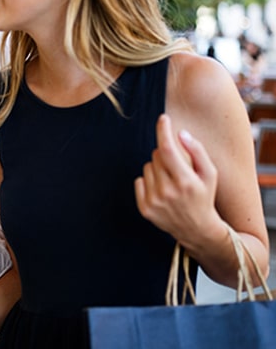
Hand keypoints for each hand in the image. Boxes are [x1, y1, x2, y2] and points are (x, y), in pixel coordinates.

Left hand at [135, 114, 219, 239]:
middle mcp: (167, 192)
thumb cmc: (204, 196)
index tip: (163, 118)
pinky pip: (139, 180)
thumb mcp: (210, 174)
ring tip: (171, 182)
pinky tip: (161, 191)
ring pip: (147, 166)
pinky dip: (148, 181)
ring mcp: (154, 201)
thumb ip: (197, 152)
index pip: (168, 149)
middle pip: (157, 155)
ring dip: (157, 169)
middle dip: (166, 155)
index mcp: (185, 182)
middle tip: (178, 168)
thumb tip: (180, 133)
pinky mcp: (144, 208)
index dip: (164, 131)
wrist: (196, 229)